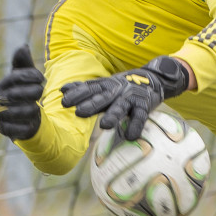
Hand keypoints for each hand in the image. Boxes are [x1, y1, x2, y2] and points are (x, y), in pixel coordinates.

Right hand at [0, 45, 45, 139]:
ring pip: (18, 111)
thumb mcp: (26, 77)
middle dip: (34, 92)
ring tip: (36, 107)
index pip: (15, 76)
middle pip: (17, 93)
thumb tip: (23, 46)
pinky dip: (28, 125)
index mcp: (2, 85)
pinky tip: (33, 122)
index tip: (42, 77)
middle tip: (40, 92)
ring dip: (32, 109)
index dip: (31, 75)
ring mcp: (0, 116)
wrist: (24, 117)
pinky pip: (18, 129)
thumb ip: (24, 63)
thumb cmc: (24, 92)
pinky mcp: (5, 130)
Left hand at [60, 56, 188, 139]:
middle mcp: (118, 90)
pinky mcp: (145, 106)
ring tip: (105, 125)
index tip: (64, 101)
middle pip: (103, 97)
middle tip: (79, 112)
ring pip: (121, 107)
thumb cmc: (124, 86)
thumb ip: (86, 89)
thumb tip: (61, 90)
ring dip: (113, 115)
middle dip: (91, 104)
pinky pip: (140, 117)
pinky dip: (136, 126)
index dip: (77, 94)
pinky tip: (130, 136)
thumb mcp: (105, 85)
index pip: (90, 88)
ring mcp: (132, 98)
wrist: (154, 79)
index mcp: (106, 85)